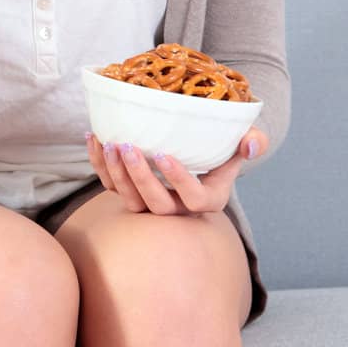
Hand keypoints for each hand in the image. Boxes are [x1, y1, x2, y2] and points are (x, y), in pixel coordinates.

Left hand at [84, 127, 268, 217]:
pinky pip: (111, 186)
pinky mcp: (131, 194)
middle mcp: (179, 208)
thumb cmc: (224, 148)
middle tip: (128, 146)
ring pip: (130, 201)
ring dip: (117, 174)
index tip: (163, 154)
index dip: (178, 180)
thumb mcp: (243, 143)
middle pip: (155, 204)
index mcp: (208, 199)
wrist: (199, 154)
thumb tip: (251, 144)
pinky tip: (94, 138)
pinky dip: (99, 165)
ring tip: (110, 143)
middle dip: (139, 177)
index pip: (194, 199)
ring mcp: (152, 203)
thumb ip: (254, 141)